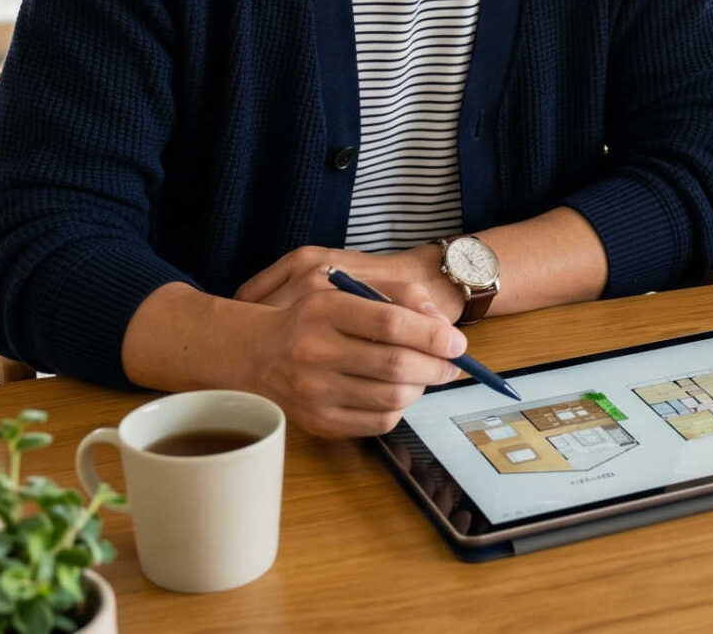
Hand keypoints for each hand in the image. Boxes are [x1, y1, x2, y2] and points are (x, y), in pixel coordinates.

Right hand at [232, 247, 466, 438]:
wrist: (255, 354)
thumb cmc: (311, 317)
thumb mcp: (344, 288)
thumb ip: (397, 294)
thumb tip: (441, 323)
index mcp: (323, 310)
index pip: (391, 323)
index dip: (432, 334)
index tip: (456, 342)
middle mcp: (315, 351)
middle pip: (396, 364)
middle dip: (436, 366)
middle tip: (450, 363)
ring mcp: (314, 392)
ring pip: (391, 398)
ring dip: (421, 388)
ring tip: (425, 376)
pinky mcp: (318, 422)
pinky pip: (377, 424)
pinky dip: (399, 409)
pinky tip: (398, 393)